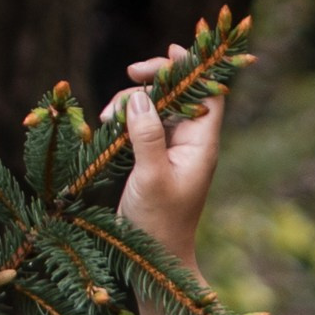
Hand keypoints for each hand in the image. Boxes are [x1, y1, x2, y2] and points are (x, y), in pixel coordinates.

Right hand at [100, 43, 227, 271]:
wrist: (154, 261)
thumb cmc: (159, 224)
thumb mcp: (151, 177)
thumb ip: (147, 135)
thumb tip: (141, 98)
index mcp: (201, 145)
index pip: (207, 93)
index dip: (193, 69)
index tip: (168, 53)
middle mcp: (190, 143)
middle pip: (176, 93)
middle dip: (150, 83)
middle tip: (127, 78)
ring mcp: (170, 150)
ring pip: (154, 107)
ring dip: (130, 103)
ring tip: (107, 119)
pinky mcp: (152, 158)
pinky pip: (141, 126)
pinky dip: (124, 121)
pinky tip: (107, 128)